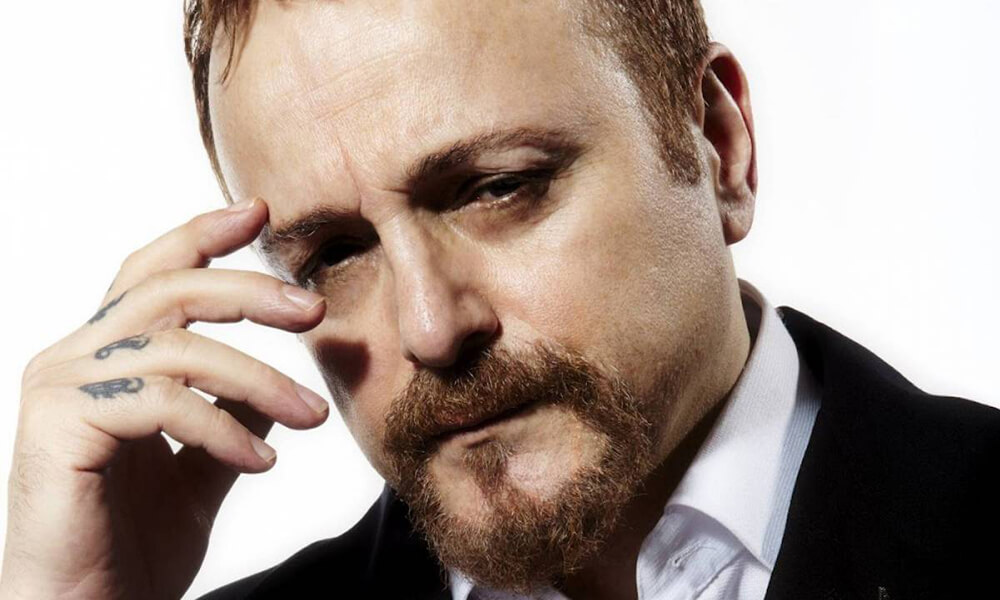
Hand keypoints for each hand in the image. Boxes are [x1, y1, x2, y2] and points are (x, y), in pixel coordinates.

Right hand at [0, 199, 329, 599]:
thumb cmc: (132, 548)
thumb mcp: (200, 469)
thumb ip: (230, 418)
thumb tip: (272, 385)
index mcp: (105, 359)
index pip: (153, 273)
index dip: (204, 236)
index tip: (261, 215)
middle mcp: (74, 359)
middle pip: (169, 289)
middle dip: (250, 290)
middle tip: (314, 308)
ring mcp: (60, 388)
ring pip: (176, 346)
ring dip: (259, 378)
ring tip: (312, 416)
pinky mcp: (59, 426)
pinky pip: (161, 401)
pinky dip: (223, 428)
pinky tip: (262, 461)